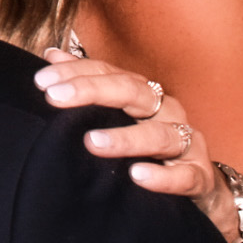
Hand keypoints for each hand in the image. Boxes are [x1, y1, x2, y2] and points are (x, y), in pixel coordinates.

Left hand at [34, 50, 242, 242]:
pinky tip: (137, 176)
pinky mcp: (199, 176)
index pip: (107, 73)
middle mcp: (167, 110)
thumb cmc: (150, 144)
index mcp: (144, 93)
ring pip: (159, 134)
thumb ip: (88, 84)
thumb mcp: (119, 113)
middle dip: (91, 91)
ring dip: (125, 138)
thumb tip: (51, 55)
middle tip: (55, 98)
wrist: (201, 186)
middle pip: (131, 92)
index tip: (41, 81)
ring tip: (92, 141)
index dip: (74, 72)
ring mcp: (187, 142)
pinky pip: (185, 175)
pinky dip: (163, 176)